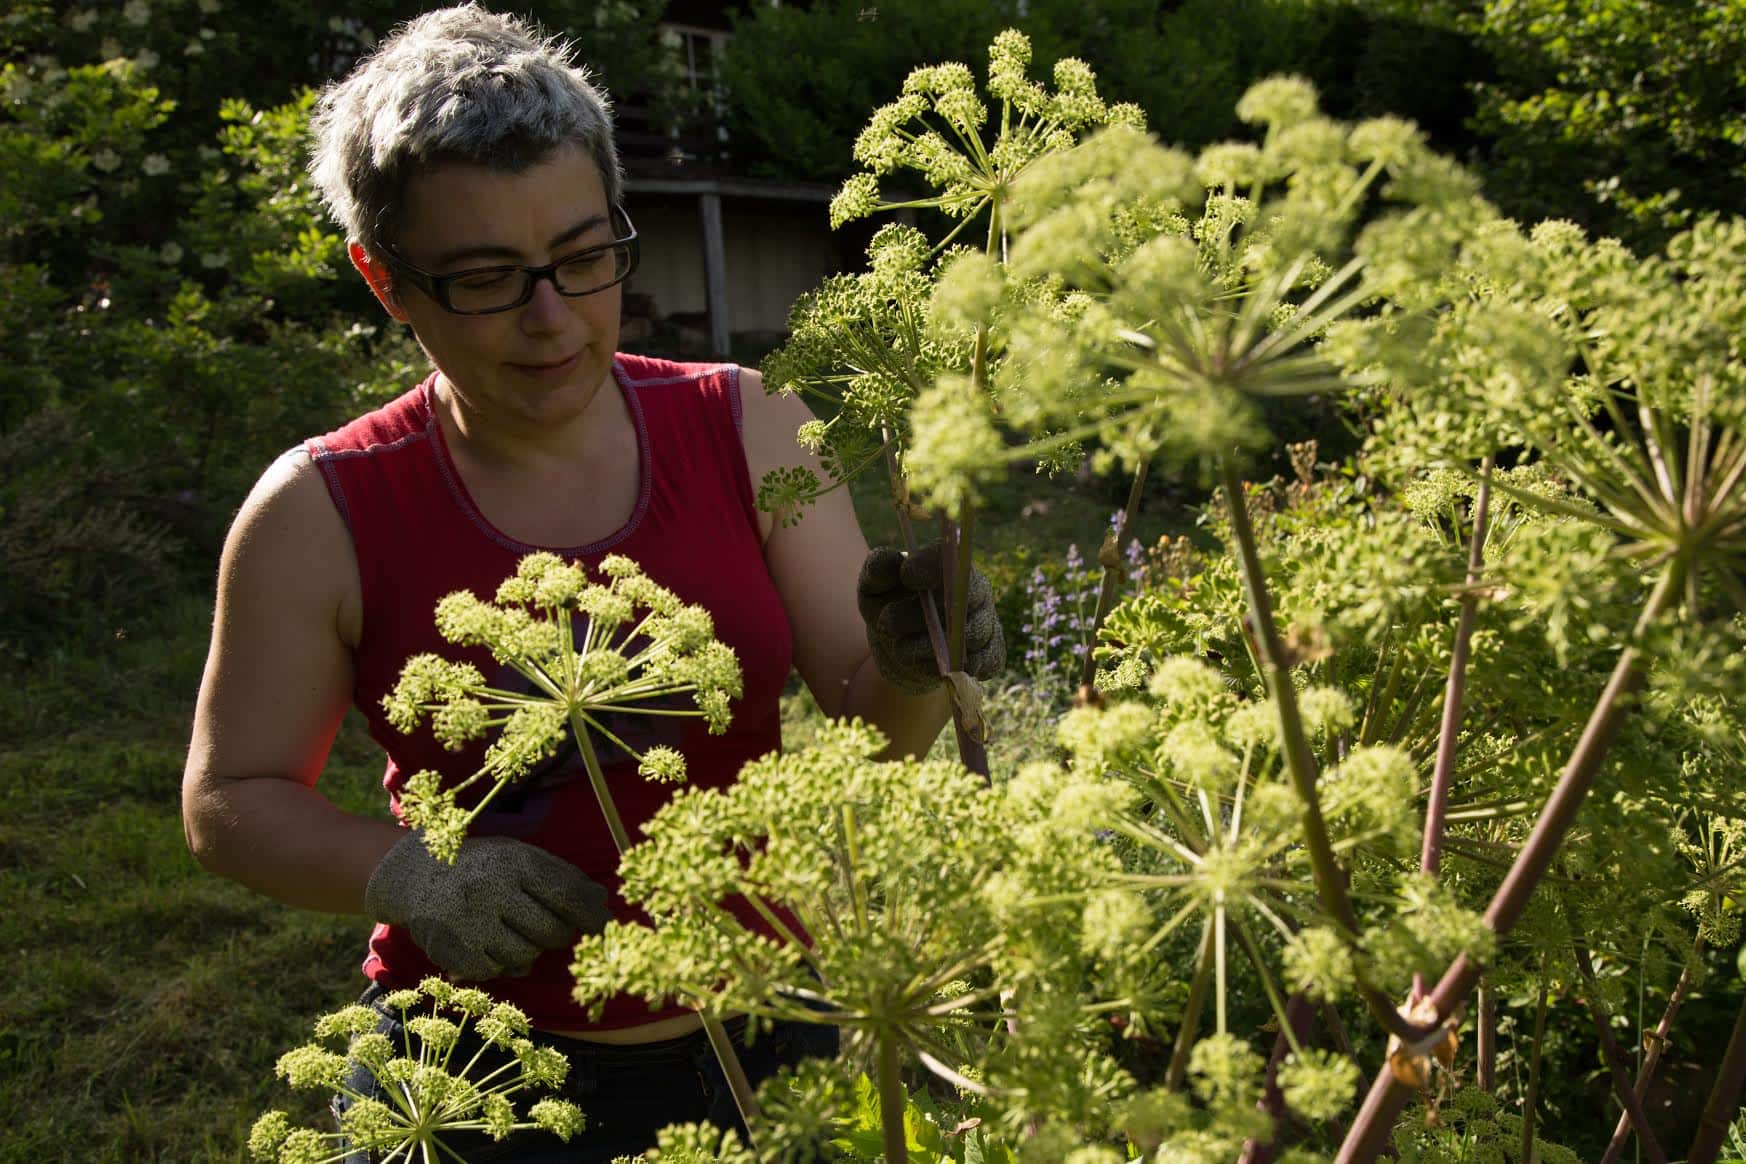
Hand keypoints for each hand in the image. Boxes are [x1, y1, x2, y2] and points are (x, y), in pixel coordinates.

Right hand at [365, 833, 610, 980]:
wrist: (413, 875)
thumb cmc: (480, 867)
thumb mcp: (518, 856)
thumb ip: (560, 877)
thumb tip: (602, 902)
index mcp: (513, 862)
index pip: (566, 894)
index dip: (591, 914)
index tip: (605, 925)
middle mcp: (491, 891)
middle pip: (551, 930)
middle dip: (561, 934)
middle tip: (556, 929)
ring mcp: (471, 924)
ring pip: (527, 955)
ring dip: (531, 949)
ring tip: (516, 931)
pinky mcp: (455, 952)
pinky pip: (499, 971)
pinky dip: (503, 961)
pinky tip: (492, 942)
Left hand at [856, 542, 1004, 694]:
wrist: (898, 648)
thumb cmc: (888, 608)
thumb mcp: (873, 588)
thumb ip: (877, 570)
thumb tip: (891, 560)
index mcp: (946, 566)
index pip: (948, 556)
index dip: (931, 565)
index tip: (907, 575)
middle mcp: (973, 589)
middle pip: (964, 598)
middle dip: (924, 614)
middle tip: (887, 624)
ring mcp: (985, 620)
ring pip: (972, 634)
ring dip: (933, 646)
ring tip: (900, 650)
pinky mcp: (991, 651)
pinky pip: (990, 659)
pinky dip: (969, 667)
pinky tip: (944, 670)